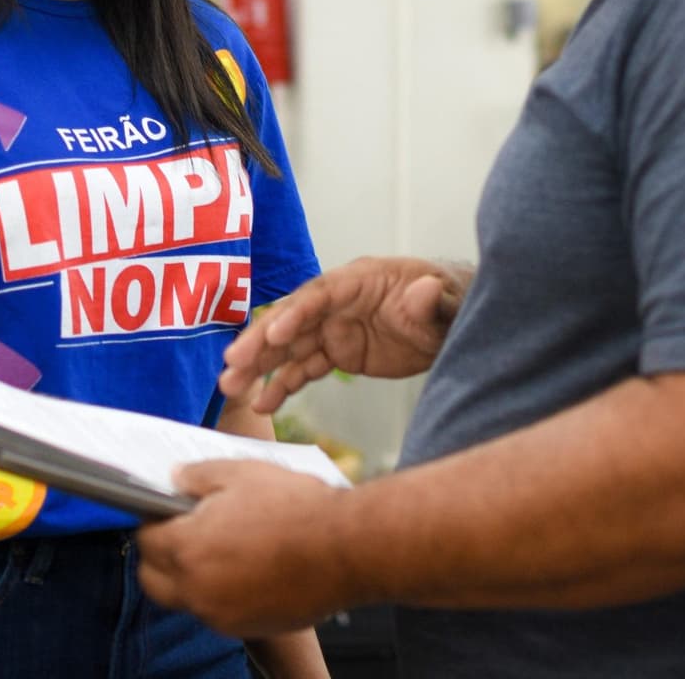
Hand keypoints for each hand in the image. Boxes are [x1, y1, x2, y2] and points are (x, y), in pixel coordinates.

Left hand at [137, 460, 354, 637]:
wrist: (347, 548)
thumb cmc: (298, 508)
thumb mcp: (243, 473)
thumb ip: (198, 476)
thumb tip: (175, 478)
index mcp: (188, 548)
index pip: (146, 539)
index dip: (154, 521)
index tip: (167, 512)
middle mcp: (197, 590)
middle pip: (153, 579)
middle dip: (160, 556)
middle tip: (184, 533)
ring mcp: (221, 615)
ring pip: (185, 599)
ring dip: (190, 577)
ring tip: (221, 549)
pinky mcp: (247, 627)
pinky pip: (217, 612)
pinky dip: (219, 593)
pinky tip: (246, 568)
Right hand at [220, 256, 470, 412]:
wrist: (453, 323)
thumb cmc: (448, 301)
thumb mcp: (445, 302)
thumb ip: (431, 301)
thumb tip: (426, 292)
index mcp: (360, 280)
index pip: (319, 295)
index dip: (295, 313)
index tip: (272, 334)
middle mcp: (339, 302)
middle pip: (293, 320)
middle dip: (261, 341)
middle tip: (231, 365)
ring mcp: (336, 328)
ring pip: (290, 346)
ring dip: (260, 365)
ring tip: (231, 387)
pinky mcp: (339, 352)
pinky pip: (305, 368)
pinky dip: (284, 384)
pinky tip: (264, 403)